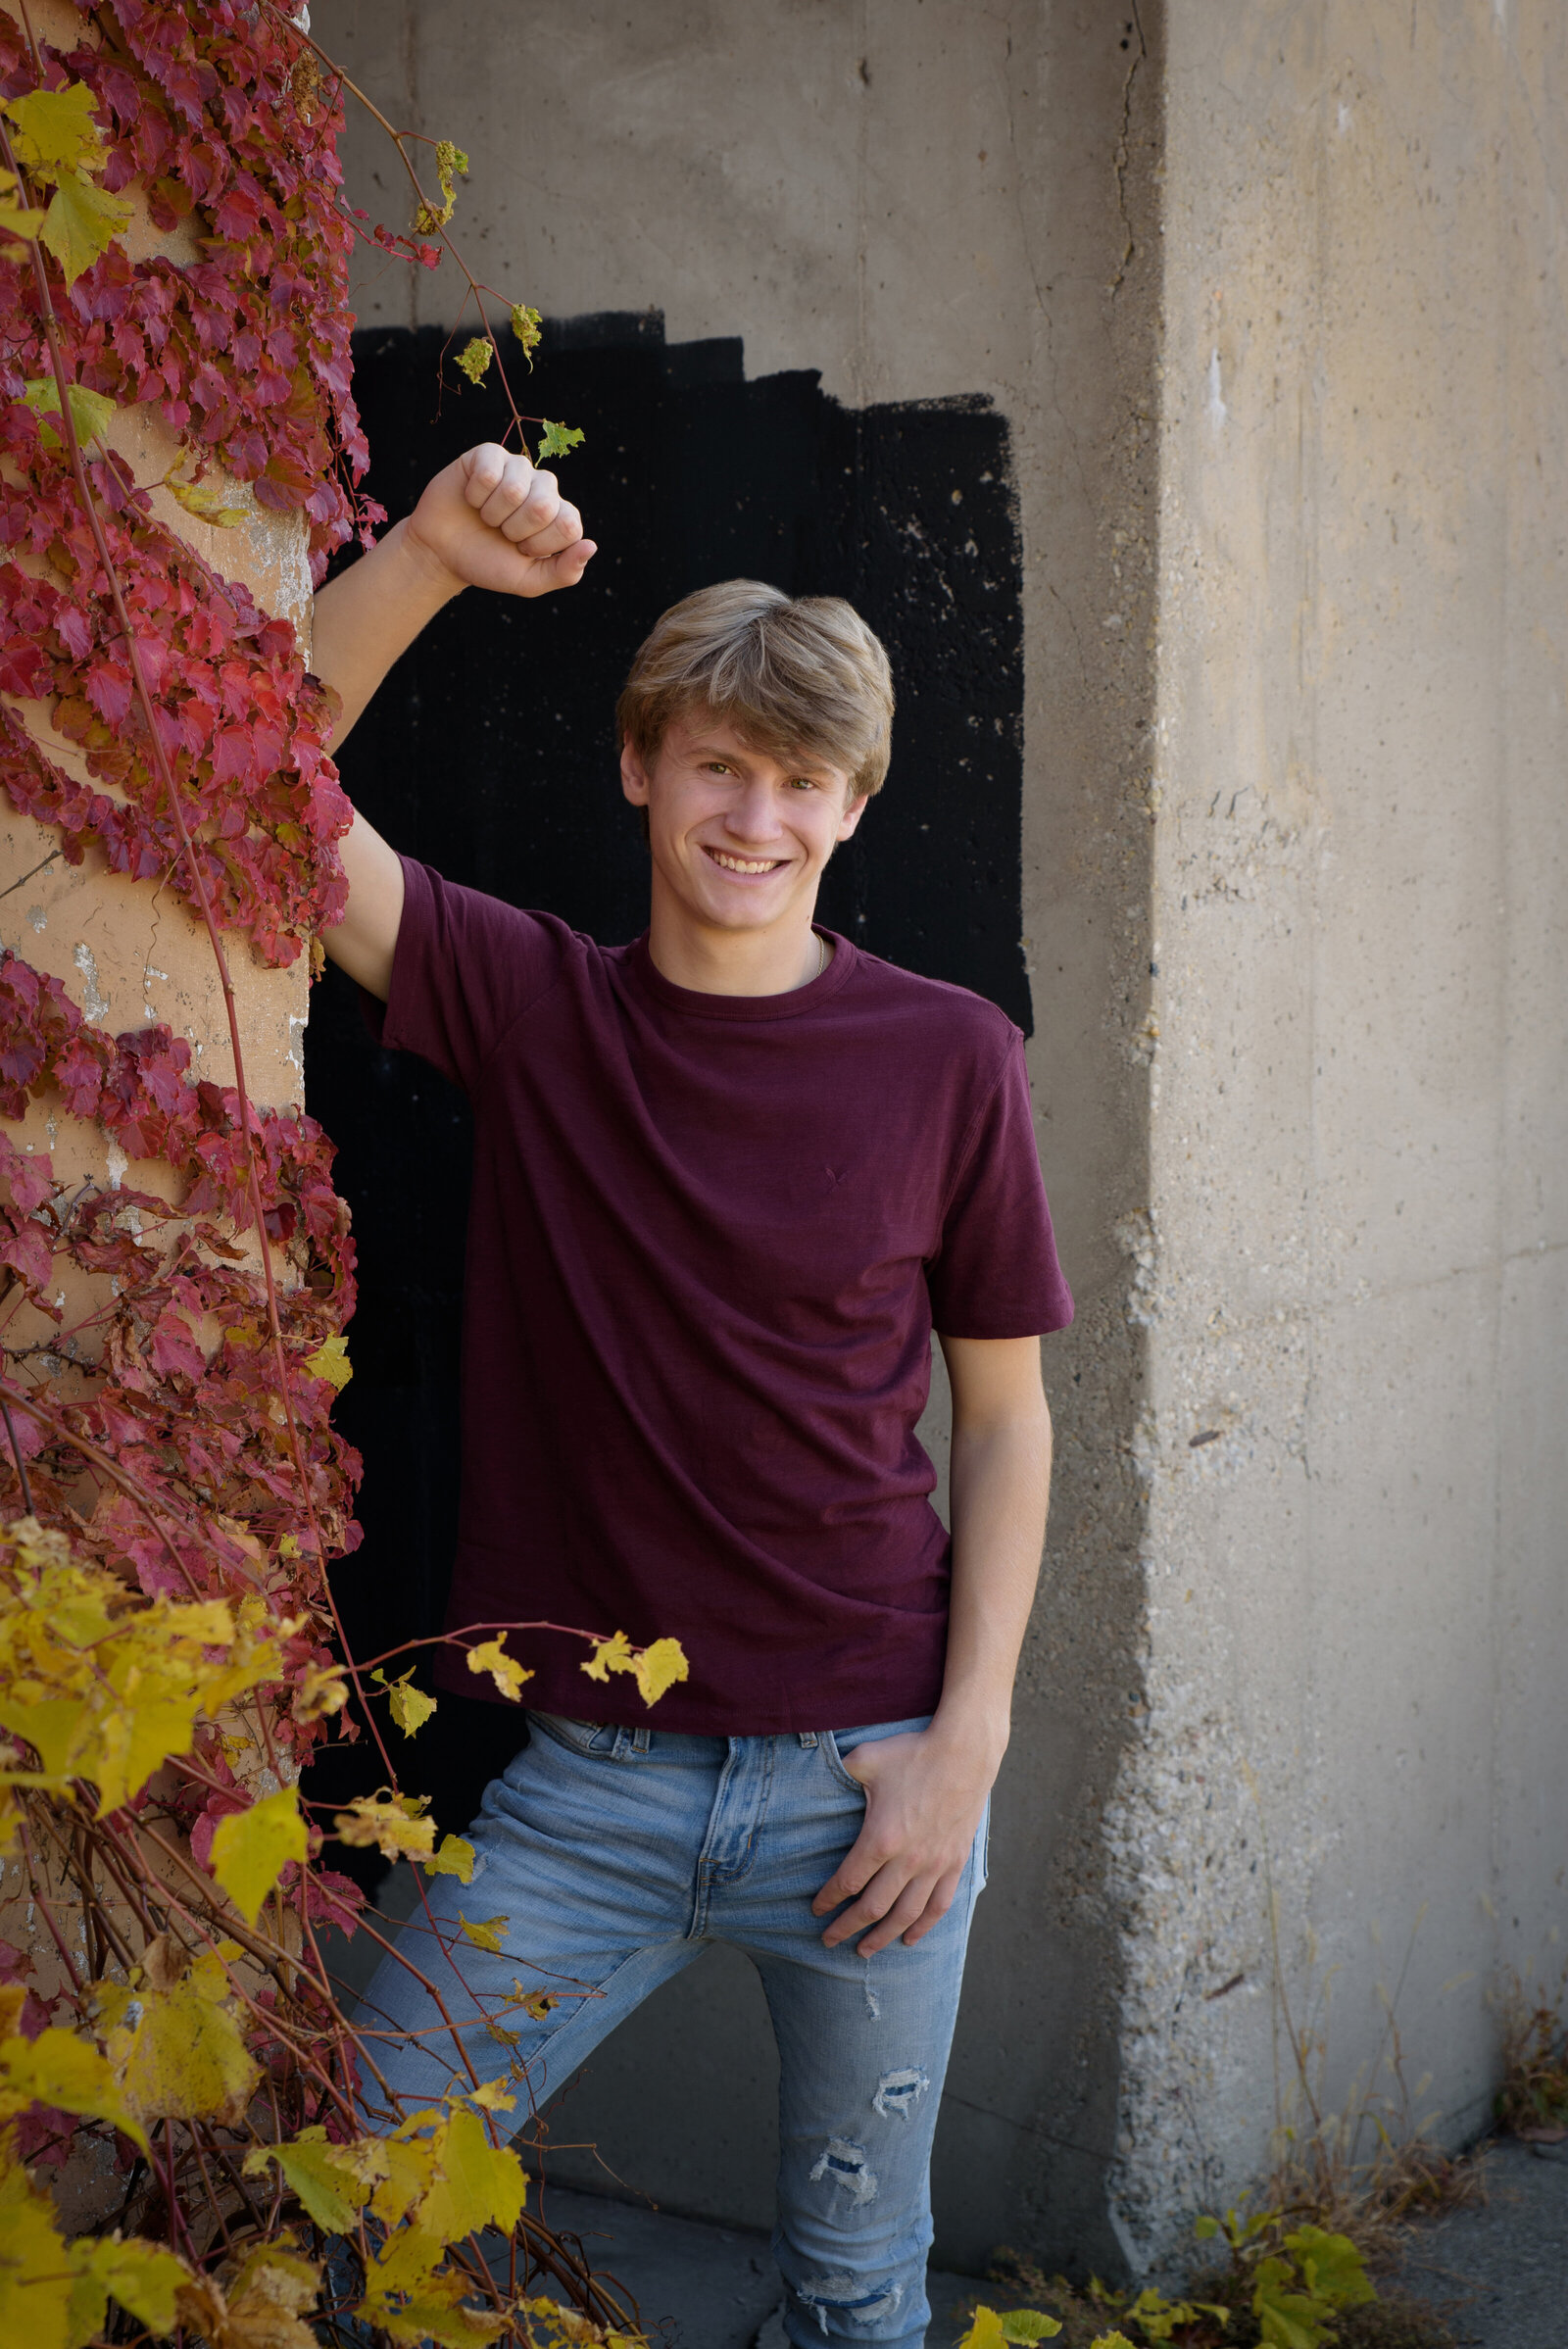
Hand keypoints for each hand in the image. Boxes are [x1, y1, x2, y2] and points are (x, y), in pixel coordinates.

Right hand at [403, 441, 596, 599]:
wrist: (442, 553)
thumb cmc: (488, 564)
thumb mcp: (528, 581)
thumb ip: (564, 572)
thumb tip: (591, 546)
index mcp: (561, 516)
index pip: (568, 526)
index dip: (538, 545)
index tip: (522, 550)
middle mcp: (545, 487)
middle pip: (542, 507)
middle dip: (514, 531)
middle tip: (502, 533)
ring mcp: (518, 468)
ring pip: (513, 490)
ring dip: (492, 514)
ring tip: (487, 517)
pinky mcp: (488, 455)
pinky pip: (487, 474)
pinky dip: (474, 495)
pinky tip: (472, 498)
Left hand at [811, 1721, 999, 1956]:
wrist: (965, 1752)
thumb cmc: (912, 1753)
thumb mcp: (865, 1758)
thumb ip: (839, 1773)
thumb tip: (819, 1775)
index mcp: (881, 1838)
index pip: (847, 1881)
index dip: (828, 1900)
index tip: (816, 1910)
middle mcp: (908, 1860)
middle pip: (872, 1908)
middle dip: (846, 1928)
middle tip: (829, 1941)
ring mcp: (934, 1865)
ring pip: (905, 1915)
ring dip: (882, 1937)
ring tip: (864, 1951)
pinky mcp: (955, 1863)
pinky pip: (938, 1906)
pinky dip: (923, 1927)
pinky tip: (909, 1940)